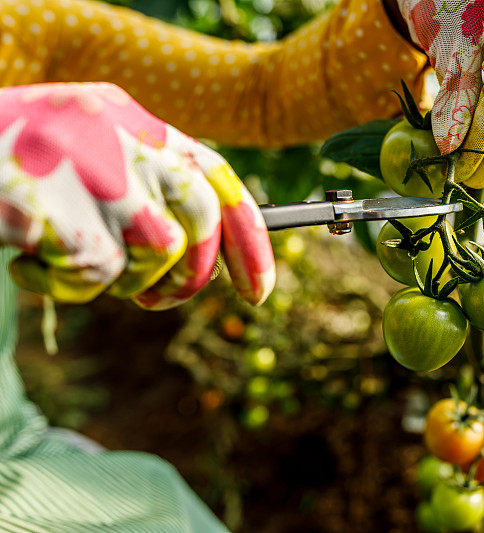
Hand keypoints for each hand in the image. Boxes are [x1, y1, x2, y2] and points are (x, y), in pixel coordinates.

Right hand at [0, 83, 274, 308]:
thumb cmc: (19, 164)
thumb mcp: (92, 157)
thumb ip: (146, 186)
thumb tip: (195, 246)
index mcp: (136, 121)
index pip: (220, 180)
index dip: (249, 242)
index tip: (259, 292)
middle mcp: (124, 135)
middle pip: (200, 218)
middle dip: (190, 276)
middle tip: (158, 298)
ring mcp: (92, 168)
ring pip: (154, 252)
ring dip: (117, 278)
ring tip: (69, 261)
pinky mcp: (56, 206)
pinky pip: (93, 272)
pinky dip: (63, 284)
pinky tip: (24, 258)